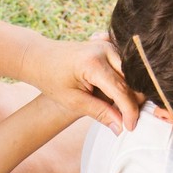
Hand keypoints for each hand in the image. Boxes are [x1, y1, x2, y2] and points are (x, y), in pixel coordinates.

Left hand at [20, 37, 140, 133]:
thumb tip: (120, 127)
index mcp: (93, 63)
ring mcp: (108, 45)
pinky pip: (126, 67)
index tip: (130, 127)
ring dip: (129, 92)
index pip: (121, 90)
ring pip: (132, 74)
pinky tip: (113, 93)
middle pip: (132, 81)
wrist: (40, 57)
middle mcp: (104, 49)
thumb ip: (99, 112)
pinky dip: (125, 82)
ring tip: (116, 108)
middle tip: (124, 120)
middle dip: (132, 102)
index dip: (129, 111)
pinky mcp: (109, 45)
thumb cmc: (51, 79)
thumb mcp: (73, 101)